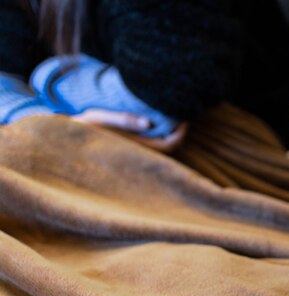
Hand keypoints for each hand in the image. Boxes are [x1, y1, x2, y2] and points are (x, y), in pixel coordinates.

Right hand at [72, 109, 186, 151]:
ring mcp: (137, 151)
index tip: (184, 113)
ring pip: (163, 144)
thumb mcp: (99, 118)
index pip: (170, 144)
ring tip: (169, 110)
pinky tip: (155, 116)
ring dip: (169, 129)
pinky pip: (154, 142)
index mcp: (134, 148)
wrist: (64, 139)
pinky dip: (159, 131)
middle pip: (171, 145)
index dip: (181, 130)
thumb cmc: (80, 127)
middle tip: (180, 108)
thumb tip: (149, 123)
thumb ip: (123, 119)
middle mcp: (139, 153)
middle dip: (178, 128)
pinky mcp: (132, 148)